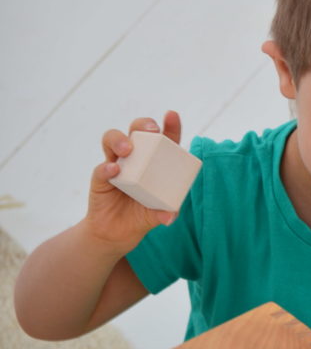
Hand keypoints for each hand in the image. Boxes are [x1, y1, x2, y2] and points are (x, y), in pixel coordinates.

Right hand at [85, 111, 182, 250]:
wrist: (117, 234)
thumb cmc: (142, 216)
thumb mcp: (157, 215)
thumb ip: (165, 213)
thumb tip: (170, 216)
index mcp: (155, 161)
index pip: (164, 138)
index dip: (169, 126)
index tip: (172, 115)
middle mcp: (135, 158)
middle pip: (136, 131)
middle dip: (143, 125)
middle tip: (152, 130)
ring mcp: (117, 165)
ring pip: (113, 140)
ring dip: (120, 140)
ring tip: (128, 149)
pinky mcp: (101, 179)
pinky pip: (101, 169)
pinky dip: (106, 168)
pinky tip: (113, 170)